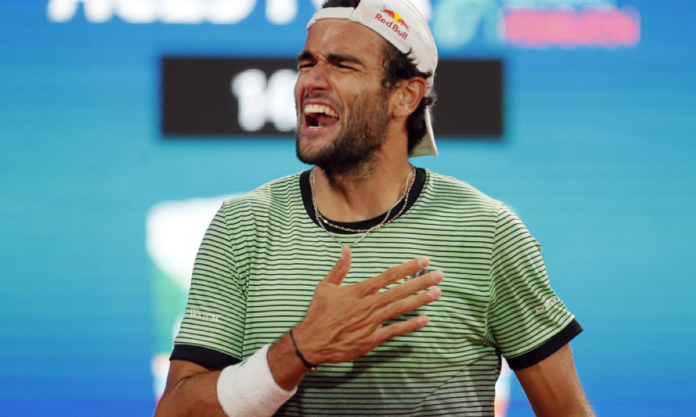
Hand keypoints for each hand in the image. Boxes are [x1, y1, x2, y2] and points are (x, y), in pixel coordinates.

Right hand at [293, 245, 442, 364]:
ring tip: (437, 293)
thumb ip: (340, 267)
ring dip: (421, 300)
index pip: (389, 275)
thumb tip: (347, 248)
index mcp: (359, 290)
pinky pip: (395, 330)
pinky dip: (410, 325)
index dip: (408, 268)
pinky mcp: (372, 338)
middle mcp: (369, 304)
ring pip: (401, 308)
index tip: (424, 261)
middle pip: (400, 290)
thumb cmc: (319, 313)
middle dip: (422, 282)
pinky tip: (424, 319)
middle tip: (440, 275)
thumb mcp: (326, 286)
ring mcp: (372, 322)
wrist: (313, 341)